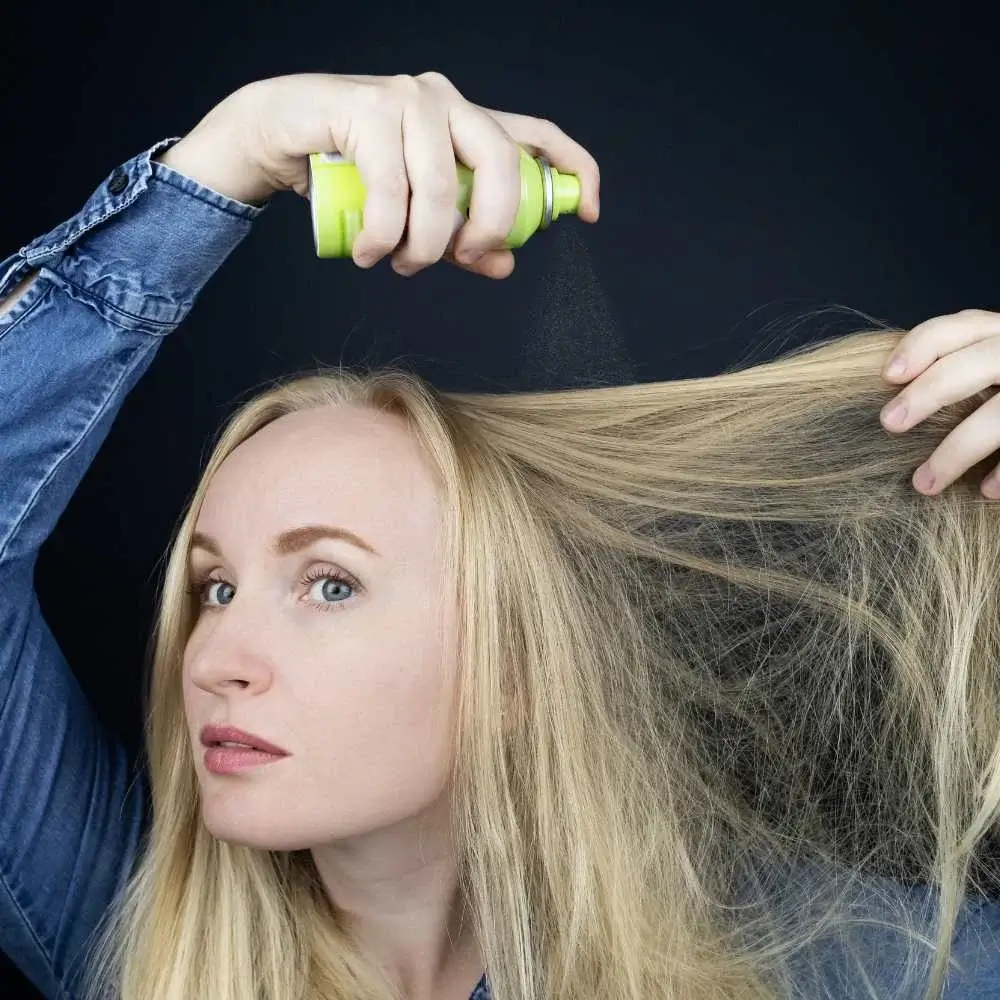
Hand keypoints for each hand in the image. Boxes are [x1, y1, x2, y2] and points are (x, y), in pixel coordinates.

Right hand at [160, 72, 599, 279]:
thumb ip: (461, 239)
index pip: (536, 133)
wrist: (277, 135)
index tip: (590, 213)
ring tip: (395, 263)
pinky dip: (382, 234)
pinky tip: (368, 251)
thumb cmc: (350, 174)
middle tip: (463, 258)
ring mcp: (406, 98)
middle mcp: (445, 100)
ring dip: (421, 245)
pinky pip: (392, 187)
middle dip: (491, 226)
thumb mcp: (415, 214)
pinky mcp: (366, 107)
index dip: (575, 168)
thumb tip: (504, 264)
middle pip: (501, 163)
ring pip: (442, 187)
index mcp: (466, 121)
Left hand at [879, 309, 999, 497]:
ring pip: (998, 416)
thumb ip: (959, 364)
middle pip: (975, 364)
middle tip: (889, 424)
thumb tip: (895, 388)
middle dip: (928, 394)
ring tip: (923, 484)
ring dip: (956, 452)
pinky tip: (986, 492)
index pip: (958, 327)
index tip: (888, 376)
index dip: (919, 347)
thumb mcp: (989, 361)